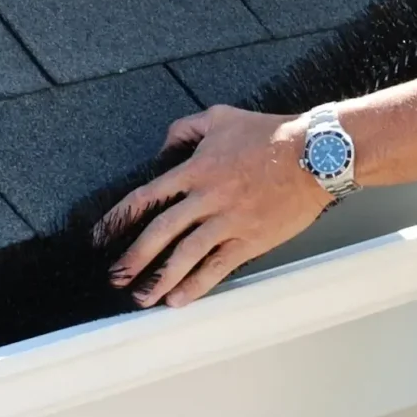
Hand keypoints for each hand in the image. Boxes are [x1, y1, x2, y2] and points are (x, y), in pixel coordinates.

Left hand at [95, 106, 333, 308]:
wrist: (314, 154)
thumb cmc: (270, 134)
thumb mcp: (220, 117)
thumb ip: (184, 129)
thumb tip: (162, 149)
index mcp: (196, 170)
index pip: (146, 197)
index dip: (119, 218)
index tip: (101, 236)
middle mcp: (207, 198)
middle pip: (160, 232)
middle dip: (133, 258)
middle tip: (115, 276)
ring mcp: (229, 221)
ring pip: (185, 255)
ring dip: (159, 279)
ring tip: (142, 298)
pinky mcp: (250, 239)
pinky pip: (218, 267)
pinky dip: (196, 285)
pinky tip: (179, 300)